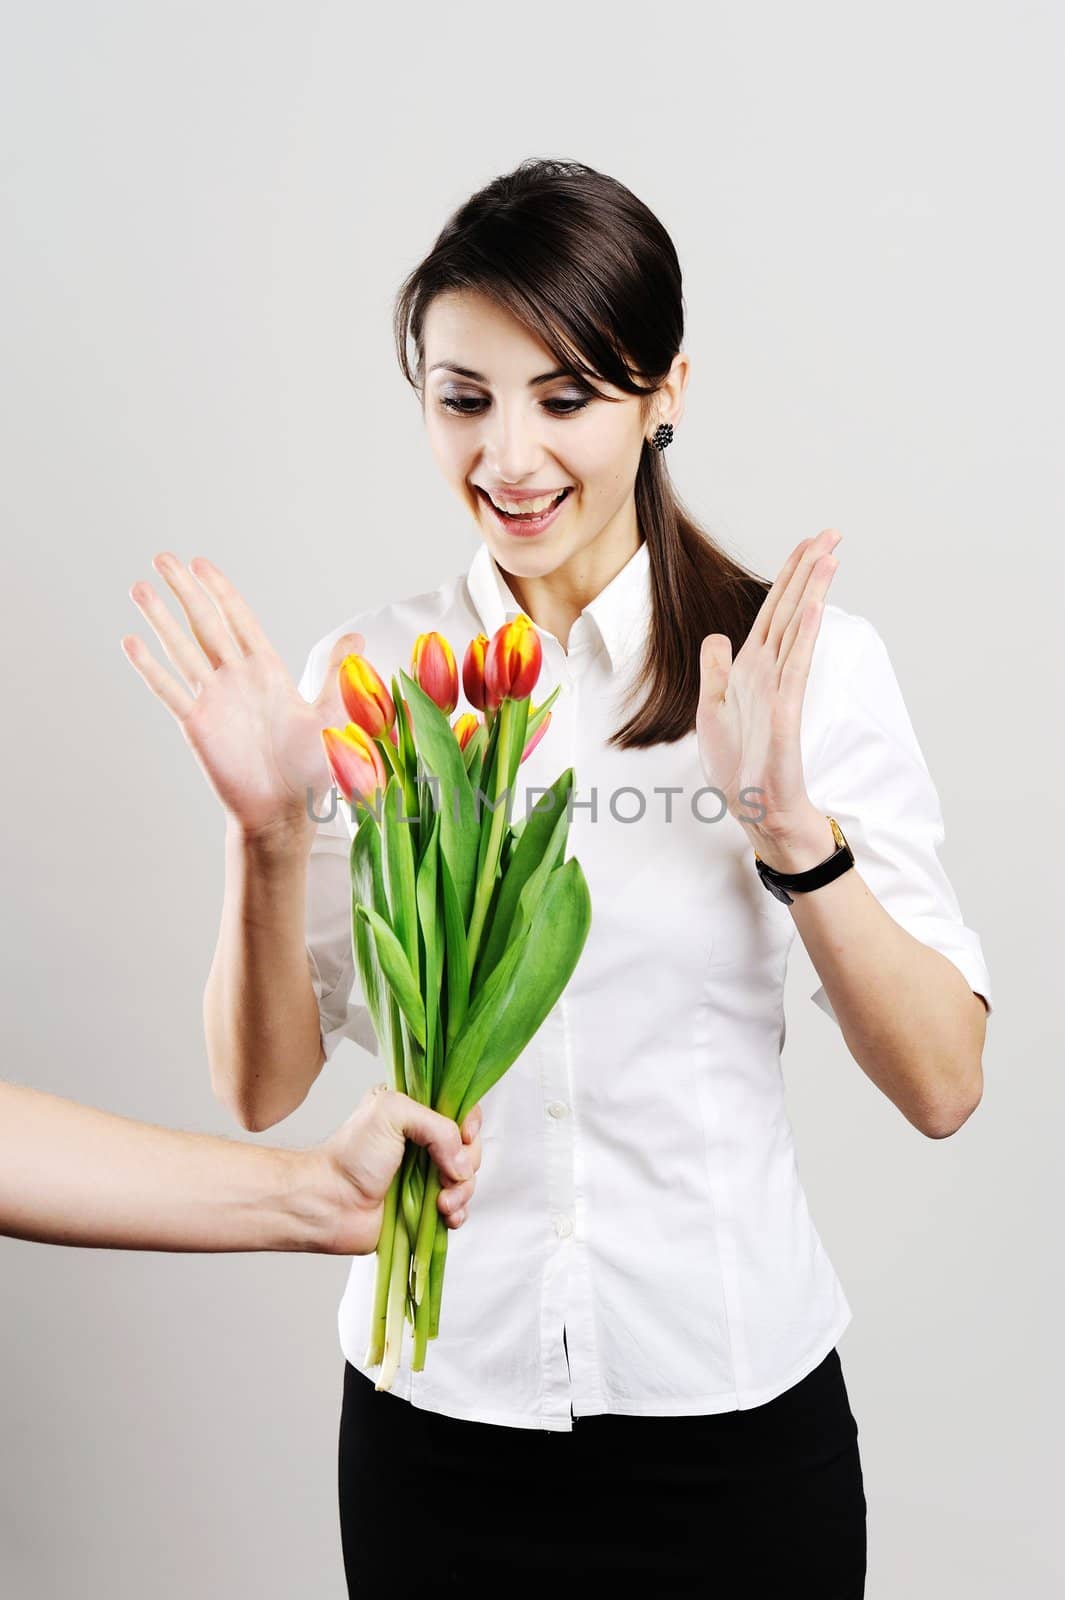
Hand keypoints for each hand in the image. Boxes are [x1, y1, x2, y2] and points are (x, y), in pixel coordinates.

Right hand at [122, 553, 363, 840]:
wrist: (286, 809)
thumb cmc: (312, 766)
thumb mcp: (333, 713)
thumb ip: (338, 673)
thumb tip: (357, 637)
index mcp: (267, 671)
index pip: (239, 619)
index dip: (220, 590)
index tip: (201, 564)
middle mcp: (237, 679)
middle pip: (205, 623)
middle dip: (185, 591)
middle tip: (163, 558)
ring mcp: (214, 699)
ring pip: (182, 649)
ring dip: (160, 619)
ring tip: (139, 588)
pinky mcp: (197, 724)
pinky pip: (170, 690)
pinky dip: (150, 667)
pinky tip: (130, 642)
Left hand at [316, 1085, 483, 1254]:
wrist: (329, 1204)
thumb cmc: (351, 1155)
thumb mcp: (391, 1112)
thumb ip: (436, 1126)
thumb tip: (462, 1163)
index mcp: (415, 1112)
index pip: (459, 1109)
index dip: (469, 1123)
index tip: (465, 1135)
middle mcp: (423, 1143)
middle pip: (470, 1147)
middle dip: (467, 1163)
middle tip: (446, 1175)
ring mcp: (426, 1176)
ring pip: (467, 1180)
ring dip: (462, 1192)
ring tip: (440, 1202)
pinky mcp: (426, 1206)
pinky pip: (458, 1208)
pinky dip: (458, 1212)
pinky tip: (444, 1215)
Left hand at [696, 528, 841, 841]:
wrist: (755, 808)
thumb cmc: (739, 766)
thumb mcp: (712, 710)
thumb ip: (716, 670)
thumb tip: (718, 636)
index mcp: (751, 668)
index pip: (773, 610)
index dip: (788, 575)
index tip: (807, 544)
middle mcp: (769, 671)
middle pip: (791, 609)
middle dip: (809, 569)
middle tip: (833, 532)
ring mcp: (780, 688)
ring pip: (797, 628)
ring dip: (812, 591)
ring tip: (830, 555)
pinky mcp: (786, 711)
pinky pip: (796, 665)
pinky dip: (805, 635)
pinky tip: (813, 607)